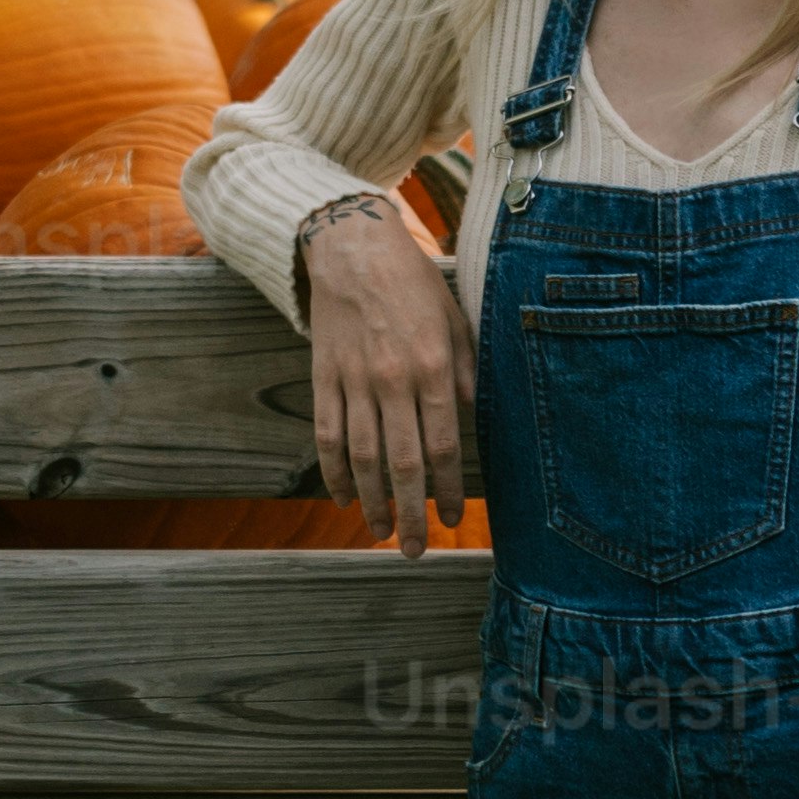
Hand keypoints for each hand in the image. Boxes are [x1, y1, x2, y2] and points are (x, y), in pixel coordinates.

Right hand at [301, 199, 477, 555]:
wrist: (353, 249)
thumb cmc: (414, 285)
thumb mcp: (456, 321)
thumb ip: (468, 372)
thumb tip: (475, 418)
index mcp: (431, 366)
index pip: (442, 444)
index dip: (447, 488)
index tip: (452, 518)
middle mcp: (391, 379)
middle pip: (401, 462)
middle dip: (410, 511)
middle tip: (414, 549)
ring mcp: (353, 380)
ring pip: (360, 457)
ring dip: (370, 501)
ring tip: (381, 532)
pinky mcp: (323, 378)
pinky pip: (326, 435)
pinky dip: (332, 472)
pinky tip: (342, 497)